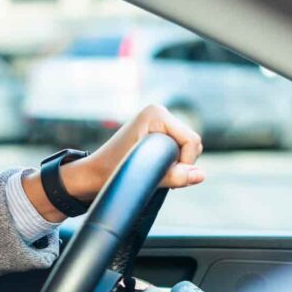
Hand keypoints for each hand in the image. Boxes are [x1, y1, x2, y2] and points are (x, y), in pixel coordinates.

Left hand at [22, 104, 204, 221]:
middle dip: (181, 163)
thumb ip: (173, 176)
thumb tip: (201, 175)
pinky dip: (172, 163)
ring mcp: (158, 123)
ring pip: (186, 149)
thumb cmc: (109, 175)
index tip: (167, 178)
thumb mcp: (143, 176)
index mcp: (156, 114)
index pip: (192, 141)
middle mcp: (158, 113)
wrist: (90, 176)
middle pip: (191, 144)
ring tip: (154, 174)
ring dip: (176, 165)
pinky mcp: (156, 134)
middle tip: (158, 178)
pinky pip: (178, 150)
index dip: (186, 163)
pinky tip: (155, 171)